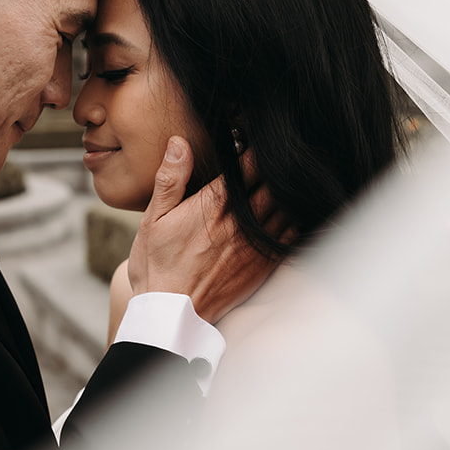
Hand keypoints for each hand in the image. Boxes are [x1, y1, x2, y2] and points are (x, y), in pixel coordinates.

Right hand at [127, 137, 286, 323]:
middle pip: (273, 183)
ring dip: (289, 190)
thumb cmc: (157, 266)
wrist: (170, 314)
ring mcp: (255, 245)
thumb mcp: (152, 219)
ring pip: (286, 206)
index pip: (247, 164)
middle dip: (278, 166)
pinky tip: (297, 209)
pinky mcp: (263, 265)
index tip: (258, 135)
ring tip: (293, 176)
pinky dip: (296, 218)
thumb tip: (180, 142)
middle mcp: (240, 223)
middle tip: (283, 152)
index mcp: (214, 206)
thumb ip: (170, 179)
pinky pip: (290, 235)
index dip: (256, 147)